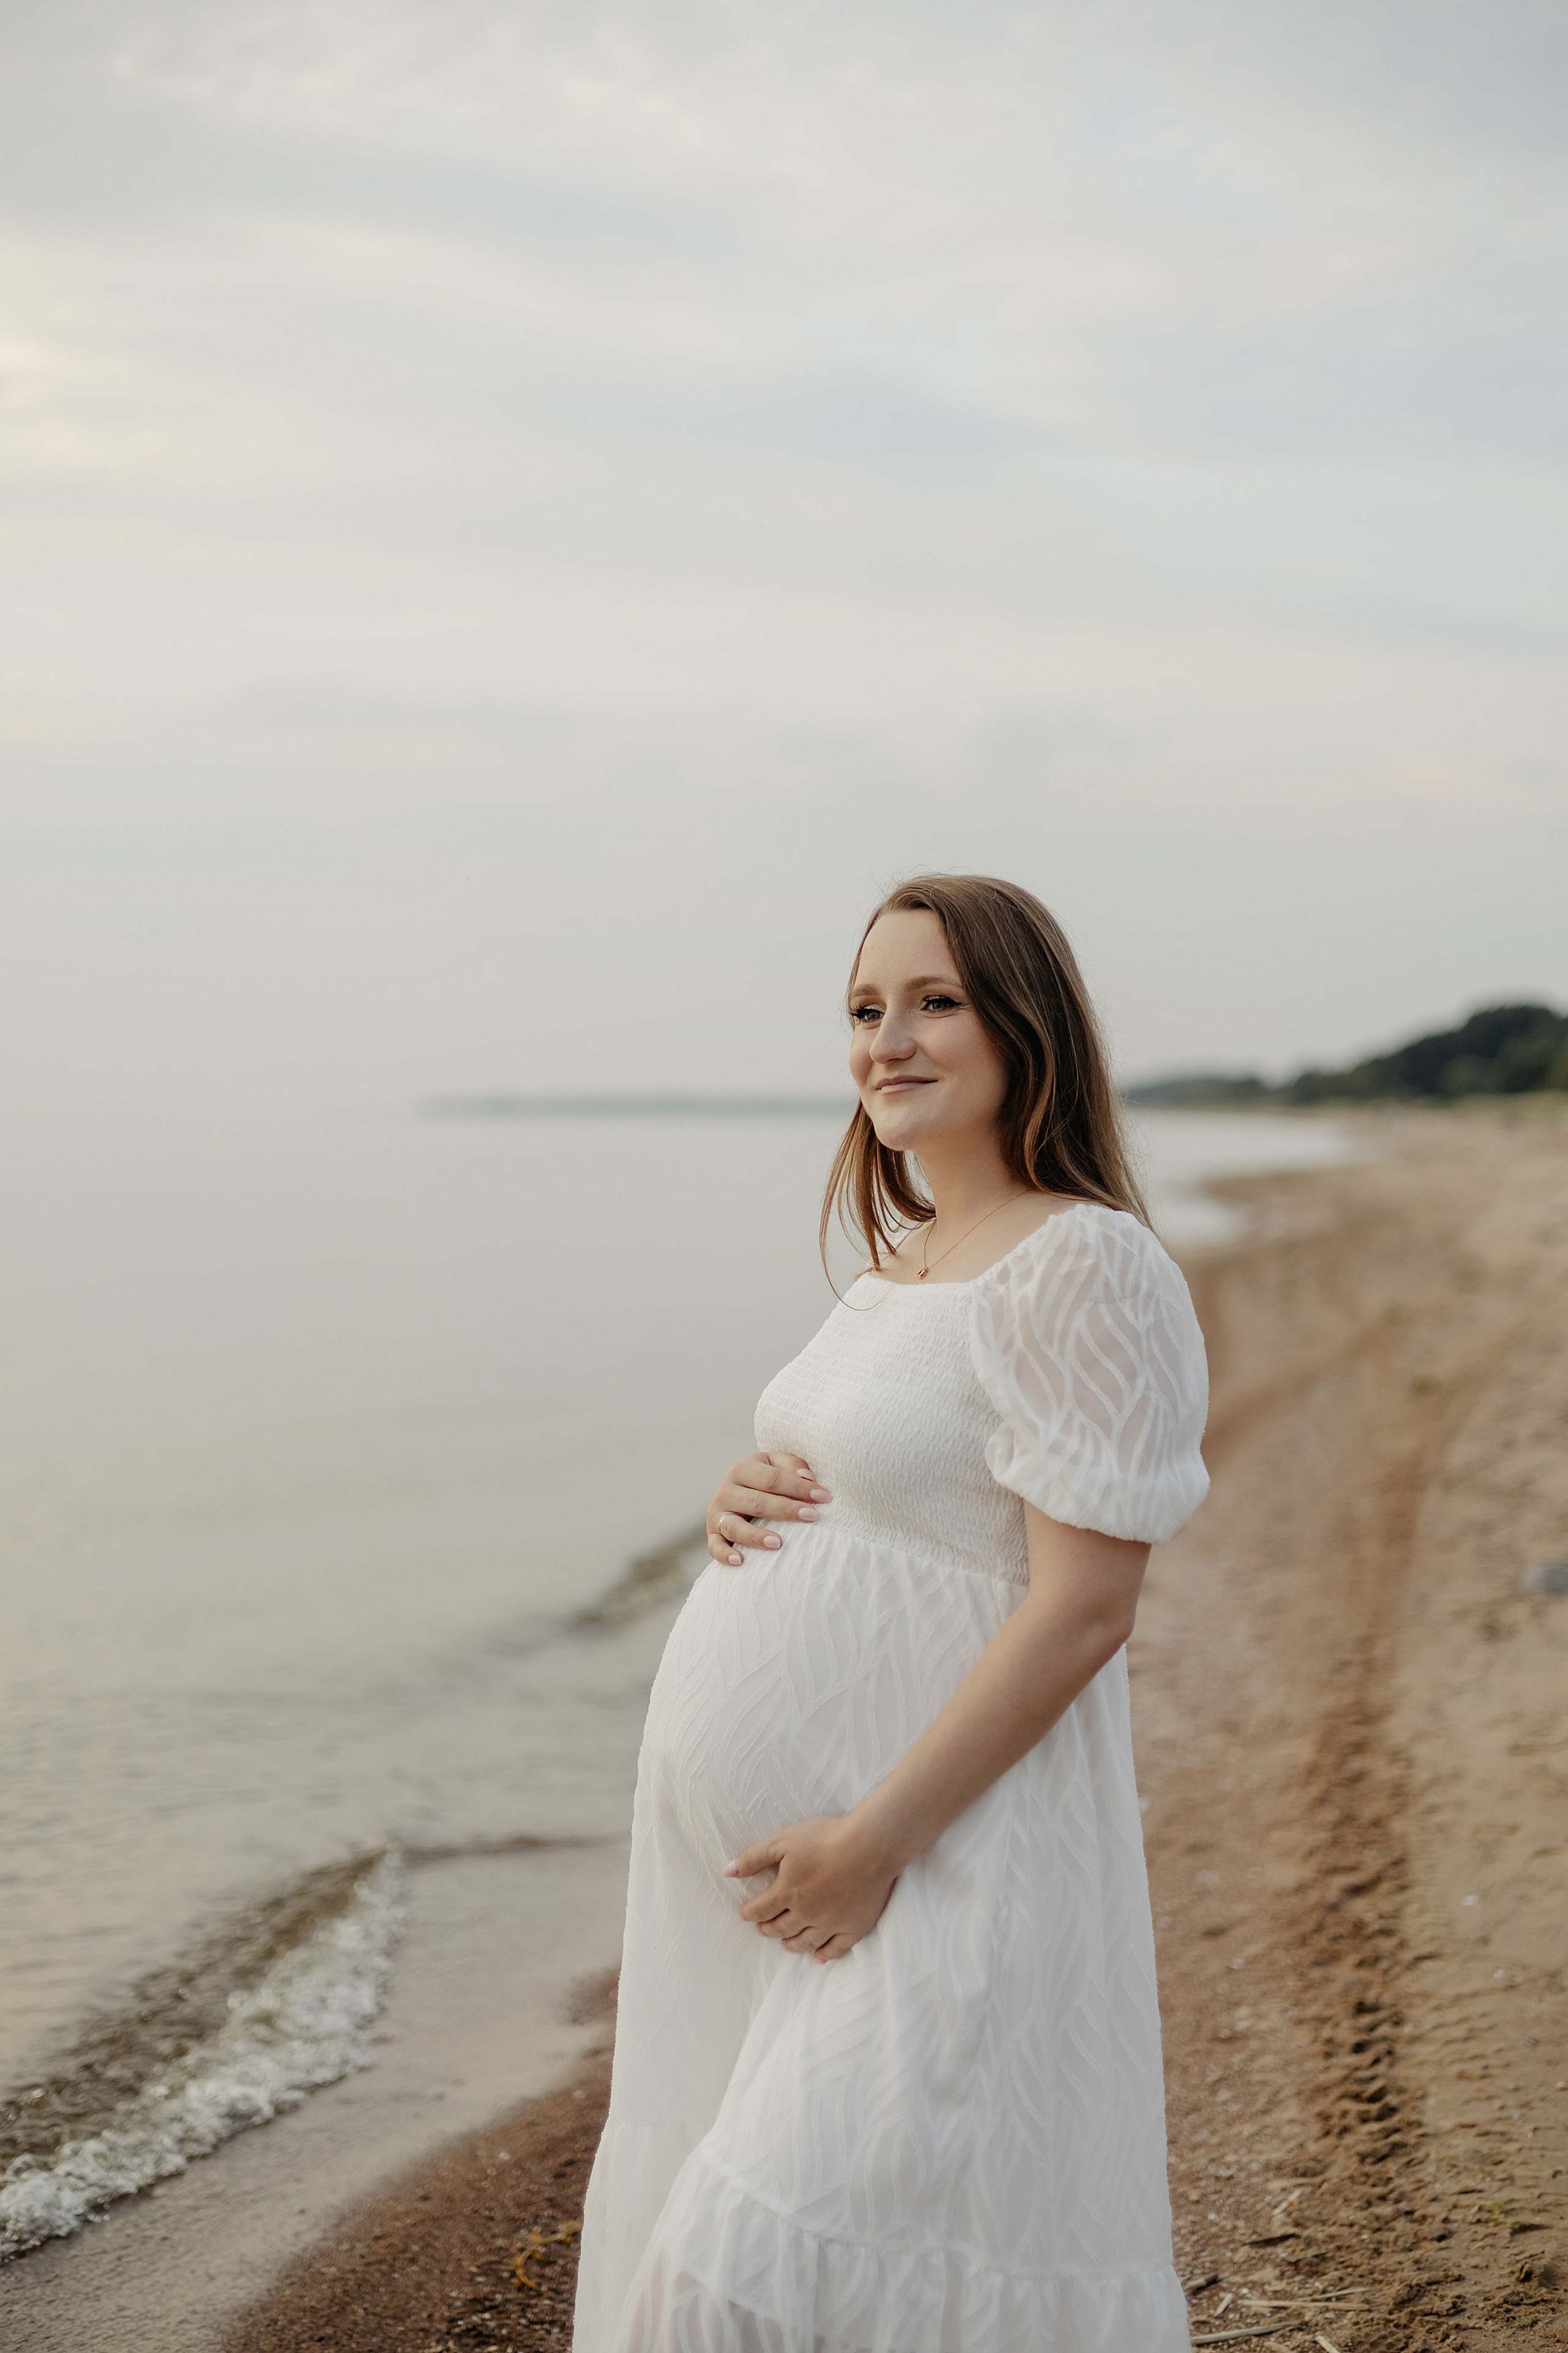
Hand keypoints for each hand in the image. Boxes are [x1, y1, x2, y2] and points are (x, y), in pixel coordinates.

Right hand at [706, 1451, 831, 1566]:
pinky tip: (740, 1561)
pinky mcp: (712, 1533)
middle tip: (811, 1516)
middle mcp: (726, 1490)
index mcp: (743, 1468)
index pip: (772, 1479)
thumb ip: (793, 1466)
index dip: (799, 1487)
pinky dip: (725, 1555)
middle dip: (786, 1510)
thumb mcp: (776, 1464)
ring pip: (734, 1526)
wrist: (739, 1488)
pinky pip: (715, 1546)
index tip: (824, 1497)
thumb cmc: (766, 1477)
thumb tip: (808, 1478)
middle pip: (757, 1502)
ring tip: (778, 1543)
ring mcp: (717, 1513)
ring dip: (756, 1536)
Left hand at [724, 1815, 897, 1961]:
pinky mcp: (854, 1927)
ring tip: (785, 1943)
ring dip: (791, 1944)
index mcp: (787, 1892)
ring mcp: (831, 1923)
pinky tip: (818, 1957)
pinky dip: (825, 1955)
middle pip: (780, 1928)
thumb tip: (727, 1872)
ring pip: (805, 1942)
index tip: (745, 1913)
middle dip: (767, 1929)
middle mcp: (806, 1913)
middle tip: (762, 1928)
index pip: (760, 1909)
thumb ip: (754, 1857)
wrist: (870, 1846)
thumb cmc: (826, 1838)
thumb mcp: (783, 1840)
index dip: (749, 1912)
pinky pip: (836, 1948)